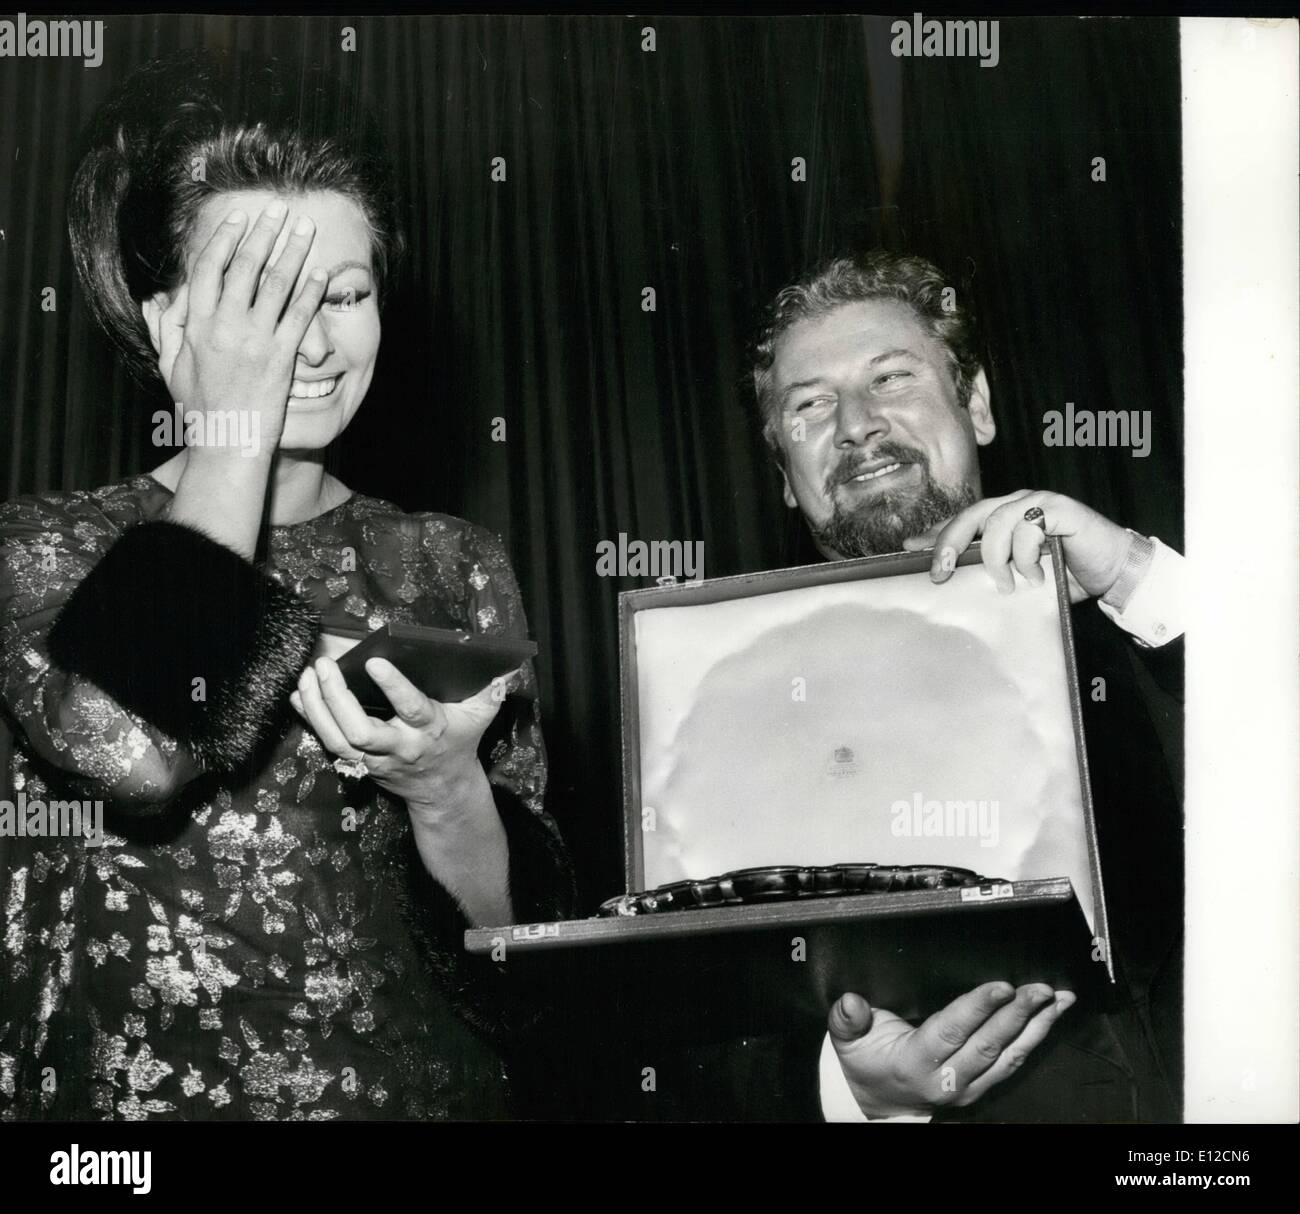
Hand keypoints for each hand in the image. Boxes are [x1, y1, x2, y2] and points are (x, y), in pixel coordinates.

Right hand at [150, 202, 327, 455]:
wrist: (227, 444)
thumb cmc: (200, 409)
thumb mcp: (171, 368)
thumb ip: (166, 330)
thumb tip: (156, 300)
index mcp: (196, 324)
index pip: (209, 268)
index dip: (225, 240)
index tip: (238, 219)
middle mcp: (225, 326)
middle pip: (246, 267)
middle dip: (264, 233)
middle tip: (279, 209)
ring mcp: (255, 340)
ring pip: (276, 284)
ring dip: (293, 252)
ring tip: (305, 229)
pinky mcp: (281, 358)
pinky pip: (299, 317)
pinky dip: (310, 292)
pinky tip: (320, 273)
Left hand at [290, 655, 509, 815]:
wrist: (443, 791)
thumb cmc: (459, 743)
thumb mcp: (480, 717)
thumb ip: (491, 692)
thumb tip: (506, 669)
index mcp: (428, 730)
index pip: (410, 709)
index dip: (392, 687)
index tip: (374, 662)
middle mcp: (398, 746)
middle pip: (359, 730)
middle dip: (337, 698)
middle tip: (324, 666)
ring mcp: (374, 758)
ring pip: (337, 739)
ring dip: (317, 708)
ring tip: (306, 676)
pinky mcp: (358, 762)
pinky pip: (327, 742)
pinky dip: (310, 717)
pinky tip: (298, 694)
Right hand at [828, 982, 1074, 1118]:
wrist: (876, 1099)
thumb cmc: (864, 1060)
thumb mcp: (848, 1039)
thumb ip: (848, 1019)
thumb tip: (851, 1002)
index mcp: (914, 1063)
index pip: (951, 1033)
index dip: (978, 1009)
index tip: (1001, 986)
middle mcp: (945, 1080)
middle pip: (988, 1046)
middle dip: (1018, 1015)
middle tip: (1041, 988)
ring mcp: (967, 1088)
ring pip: (1008, 1057)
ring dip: (1036, 1027)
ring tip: (1058, 1000)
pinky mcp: (981, 1088)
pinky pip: (1012, 1064)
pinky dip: (1034, 1040)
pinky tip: (1048, 1018)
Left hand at [902, 490, 1131, 603]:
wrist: (1113, 571)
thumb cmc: (1065, 574)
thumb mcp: (1019, 576)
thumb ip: (990, 572)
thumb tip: (953, 580)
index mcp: (1004, 517)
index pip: (963, 520)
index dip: (936, 533)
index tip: (909, 548)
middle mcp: (1018, 504)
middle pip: (973, 514)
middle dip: (950, 541)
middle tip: (941, 571)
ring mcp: (1039, 503)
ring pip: (998, 520)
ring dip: (996, 556)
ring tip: (1006, 583)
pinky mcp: (1062, 509)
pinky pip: (1030, 525)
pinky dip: (1026, 553)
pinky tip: (1035, 574)